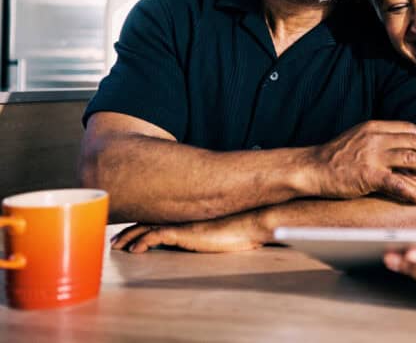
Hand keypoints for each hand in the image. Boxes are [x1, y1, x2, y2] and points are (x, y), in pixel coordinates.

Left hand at [111, 211, 268, 253]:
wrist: (250, 222)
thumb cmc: (240, 226)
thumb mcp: (219, 228)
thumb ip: (207, 229)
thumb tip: (205, 234)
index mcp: (187, 216)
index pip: (158, 217)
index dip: (140, 224)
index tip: (128, 233)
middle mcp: (181, 217)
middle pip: (146, 221)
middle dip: (128, 231)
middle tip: (115, 241)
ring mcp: (181, 223)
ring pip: (146, 228)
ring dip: (129, 237)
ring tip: (116, 247)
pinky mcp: (184, 232)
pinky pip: (156, 237)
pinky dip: (142, 242)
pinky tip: (134, 250)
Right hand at [308, 121, 415, 203]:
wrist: (311, 168)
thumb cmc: (334, 157)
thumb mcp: (358, 139)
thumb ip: (379, 140)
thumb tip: (403, 150)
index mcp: (375, 126)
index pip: (410, 129)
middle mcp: (376, 137)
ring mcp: (373, 155)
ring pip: (413, 160)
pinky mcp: (368, 175)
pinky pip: (399, 183)